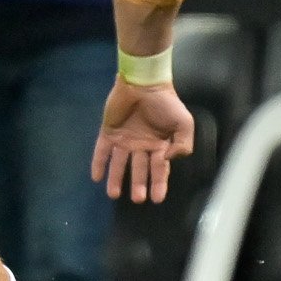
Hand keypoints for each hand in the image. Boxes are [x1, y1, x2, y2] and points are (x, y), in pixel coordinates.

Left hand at [92, 80, 194, 202]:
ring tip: (114, 194)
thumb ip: (182, 145)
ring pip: (119, 164)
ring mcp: (124, 139)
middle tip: (138, 199)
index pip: (159, 169)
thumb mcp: (184, 123)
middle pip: (139, 169)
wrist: (144, 81)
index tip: (157, 198)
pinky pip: (102, 150)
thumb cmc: (166, 102)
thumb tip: (165, 160)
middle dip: (138, 185)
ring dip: (116, 179)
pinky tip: (96, 177)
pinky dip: (99, 163)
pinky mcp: (109, 132)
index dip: (159, 184)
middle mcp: (141, 145)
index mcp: (160, 145)